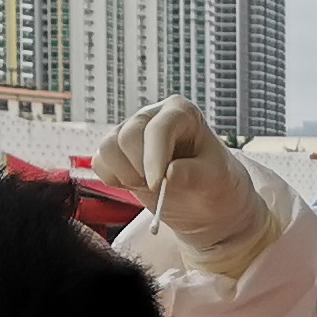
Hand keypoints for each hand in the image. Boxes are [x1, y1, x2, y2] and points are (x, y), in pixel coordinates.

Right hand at [97, 97, 274, 277]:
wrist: (206, 202)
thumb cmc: (217, 184)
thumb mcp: (216, 180)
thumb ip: (194, 175)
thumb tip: (168, 174)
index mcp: (181, 113)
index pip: (159, 128)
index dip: (154, 157)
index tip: (159, 185)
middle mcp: (153, 116)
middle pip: (127, 136)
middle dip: (140, 169)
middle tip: (161, 188)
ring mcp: (132, 132)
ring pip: (109, 148)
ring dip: (126, 175)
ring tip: (151, 186)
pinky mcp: (117, 152)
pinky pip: (100, 162)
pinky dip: (114, 179)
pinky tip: (137, 186)